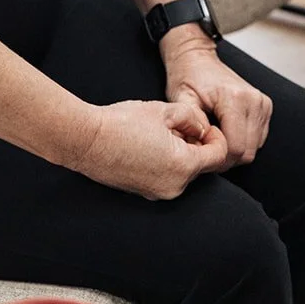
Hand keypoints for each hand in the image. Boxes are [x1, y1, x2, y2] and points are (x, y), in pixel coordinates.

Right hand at [72, 98, 227, 199]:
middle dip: (196, 145)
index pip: (218, 156)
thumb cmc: (122, 123)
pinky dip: (165, 164)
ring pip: (183, 173)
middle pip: (201, 166)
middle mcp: (174, 186)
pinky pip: (166, 178)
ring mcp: (157, 193)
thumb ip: (193, 118)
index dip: (216, 137)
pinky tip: (148, 146)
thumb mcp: (165, 110)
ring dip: (181, 155)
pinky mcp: (143, 193)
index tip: (204, 126)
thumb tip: (202, 128)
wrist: (86, 140)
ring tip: (160, 134)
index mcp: (183, 166)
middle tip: (179, 126)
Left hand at [162, 36, 271, 167]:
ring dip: (235, 150)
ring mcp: (262, 104)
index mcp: (234, 98)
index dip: (218, 159)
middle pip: (247, 152)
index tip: (203, 154)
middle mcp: (254, 101)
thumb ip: (192, 126)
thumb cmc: (187, 76)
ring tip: (215, 140)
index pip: (236, 147)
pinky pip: (257, 139)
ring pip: (254, 148)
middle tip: (207, 151)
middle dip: (226, 158)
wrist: (197, 57)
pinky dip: (242, 141)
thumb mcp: (181, 101)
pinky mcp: (265, 107)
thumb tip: (203, 148)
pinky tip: (225, 133)